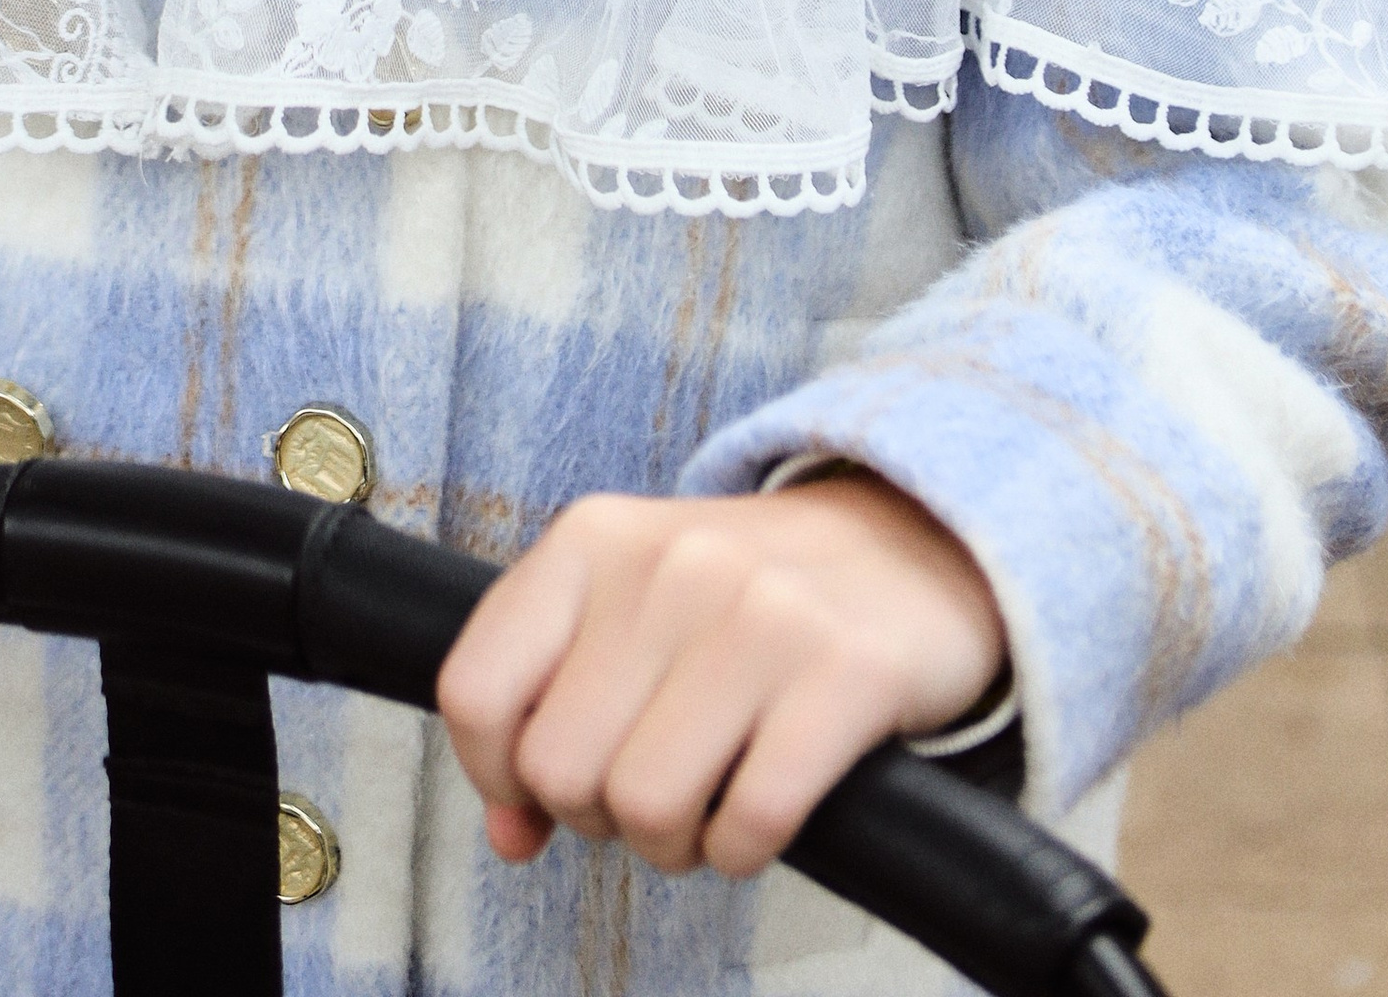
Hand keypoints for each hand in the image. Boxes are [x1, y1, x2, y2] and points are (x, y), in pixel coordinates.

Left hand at [437, 471, 1004, 881]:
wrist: (913, 542)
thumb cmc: (748, 597)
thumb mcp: (631, 611)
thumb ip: (551, 707)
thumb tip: (508, 834)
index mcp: (594, 539)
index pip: (475, 689)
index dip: (495, 772)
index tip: (541, 789)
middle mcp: (670, 565)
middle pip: (560, 769)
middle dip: (598, 815)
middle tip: (650, 792)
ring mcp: (760, 614)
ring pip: (646, 805)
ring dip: (673, 842)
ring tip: (705, 805)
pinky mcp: (846, 673)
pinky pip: (751, 821)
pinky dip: (743, 848)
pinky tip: (758, 813)